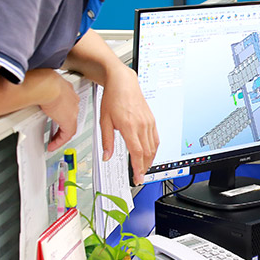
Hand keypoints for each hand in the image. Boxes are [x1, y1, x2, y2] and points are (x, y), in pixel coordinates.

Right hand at [35, 70, 79, 151]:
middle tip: (54, 131)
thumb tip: (20, 89)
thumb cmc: (39, 81)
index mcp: (65, 88)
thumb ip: (33, 89)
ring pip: (69, 125)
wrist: (46, 85)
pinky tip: (52, 145)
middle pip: (69, 114)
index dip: (59, 110)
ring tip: (53, 141)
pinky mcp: (69, 121)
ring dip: (60, 134)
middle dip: (60, 123)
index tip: (52, 115)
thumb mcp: (37, 85)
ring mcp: (73, 110)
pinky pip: (67, 135)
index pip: (65, 102)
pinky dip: (60, 141)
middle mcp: (71, 99)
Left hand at [99, 66, 158, 183]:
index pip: (137, 152)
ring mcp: (149, 122)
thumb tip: (107, 156)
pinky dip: (154, 150)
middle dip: (144, 167)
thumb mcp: (104, 120)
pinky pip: (156, 139)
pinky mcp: (152, 120)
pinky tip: (149, 154)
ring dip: (150, 160)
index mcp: (129, 126)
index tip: (137, 177)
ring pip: (153, 147)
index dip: (138, 168)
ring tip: (144, 168)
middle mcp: (141, 125)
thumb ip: (106, 141)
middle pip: (147, 153)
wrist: (123, 83)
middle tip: (140, 177)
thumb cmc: (113, 98)